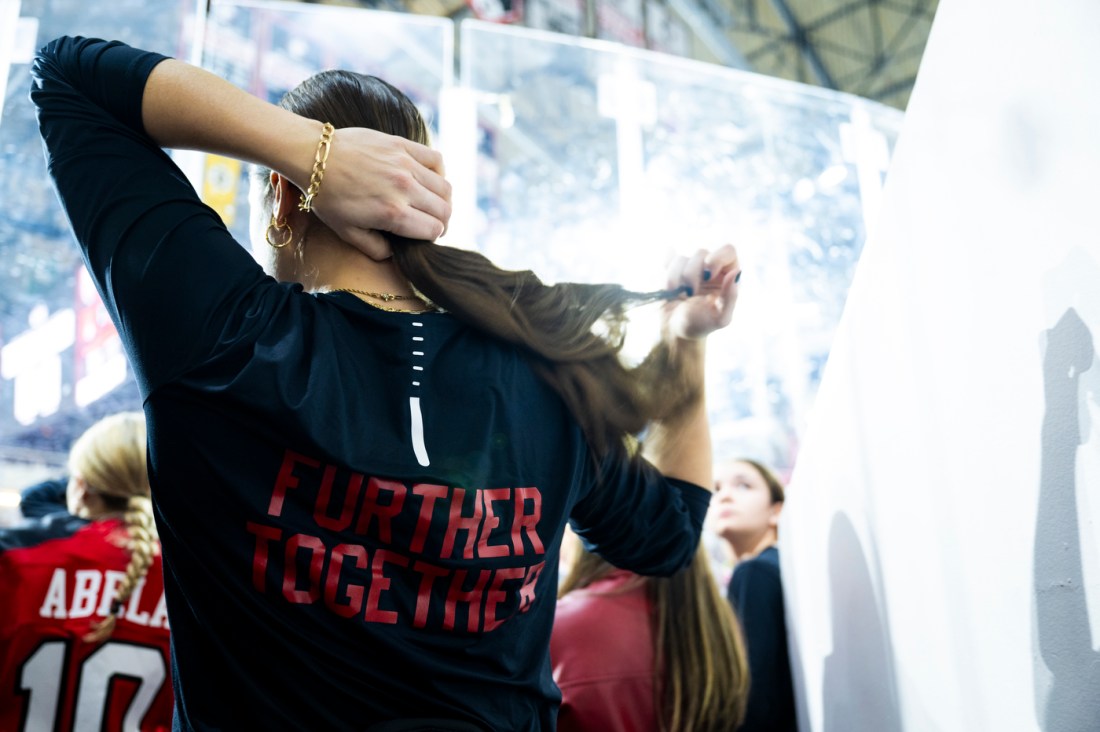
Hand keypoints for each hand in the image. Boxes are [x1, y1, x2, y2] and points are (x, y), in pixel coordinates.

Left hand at [309, 127, 451, 258]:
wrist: (314, 157)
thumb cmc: (328, 196)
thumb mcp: (347, 232)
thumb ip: (375, 249)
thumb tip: (395, 254)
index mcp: (392, 213)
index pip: (433, 230)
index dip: (432, 237)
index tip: (425, 236)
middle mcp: (404, 188)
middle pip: (444, 211)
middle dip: (441, 222)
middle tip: (432, 224)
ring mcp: (405, 165)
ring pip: (444, 188)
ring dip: (443, 200)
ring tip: (432, 204)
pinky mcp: (402, 146)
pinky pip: (436, 160)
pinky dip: (439, 173)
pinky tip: (429, 179)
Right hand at [662, 244, 740, 339]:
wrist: (675, 330)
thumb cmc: (701, 325)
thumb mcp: (720, 318)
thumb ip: (731, 297)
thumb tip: (735, 272)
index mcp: (727, 275)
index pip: (728, 251)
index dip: (717, 258)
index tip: (707, 275)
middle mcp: (710, 267)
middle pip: (701, 252)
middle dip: (692, 274)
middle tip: (689, 294)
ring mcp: (690, 266)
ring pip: (681, 258)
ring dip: (676, 279)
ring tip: (678, 296)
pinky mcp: (673, 268)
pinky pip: (668, 260)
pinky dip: (666, 273)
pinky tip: (669, 286)